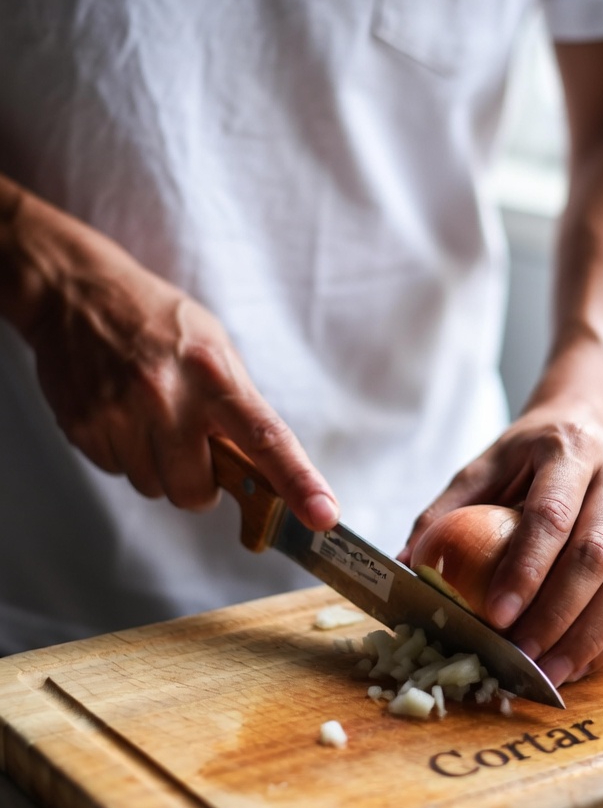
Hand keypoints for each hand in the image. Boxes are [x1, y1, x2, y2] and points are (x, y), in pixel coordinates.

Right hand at [4, 190, 337, 527]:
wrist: (76, 293)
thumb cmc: (157, 321)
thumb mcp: (215, 348)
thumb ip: (239, 406)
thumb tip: (265, 469)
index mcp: (214, 375)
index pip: (265, 437)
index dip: (298, 481)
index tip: (321, 514)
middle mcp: (167, 397)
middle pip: (195, 492)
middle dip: (198, 484)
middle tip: (190, 444)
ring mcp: (120, 415)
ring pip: (153, 488)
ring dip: (158, 467)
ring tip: (148, 416)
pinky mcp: (84, 428)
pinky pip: (116, 473)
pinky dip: (124, 454)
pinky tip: (121, 414)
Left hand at [403, 406, 602, 686]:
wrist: (595, 423)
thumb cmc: (530, 454)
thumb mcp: (484, 465)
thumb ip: (445, 510)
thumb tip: (405, 564)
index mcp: (569, 450)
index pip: (552, 515)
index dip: (526, 568)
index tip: (496, 615)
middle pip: (597, 555)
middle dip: (557, 614)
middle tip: (520, 655)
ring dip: (589, 637)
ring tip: (549, 673)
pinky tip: (578, 664)